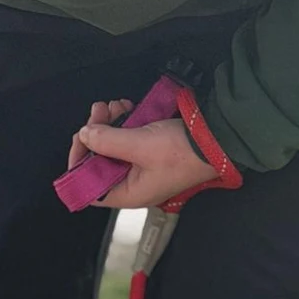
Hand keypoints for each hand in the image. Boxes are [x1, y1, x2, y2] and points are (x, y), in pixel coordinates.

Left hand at [68, 99, 216, 208]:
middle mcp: (132, 184)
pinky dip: (124, 122)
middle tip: (98, 112)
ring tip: (113, 105)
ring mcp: (142, 166)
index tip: (81, 139)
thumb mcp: (139, 145)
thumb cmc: (183, 151)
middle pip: (100, 162)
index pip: (90, 187)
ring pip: (113, 146)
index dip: (79, 164)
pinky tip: (126, 107)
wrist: (218, 138)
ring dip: (108, 124)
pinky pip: (129, 137)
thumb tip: (85, 135)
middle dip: (95, 135)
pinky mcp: (151, 150)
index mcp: (128, 194)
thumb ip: (108, 141)